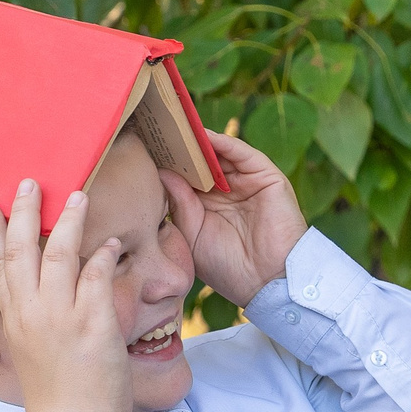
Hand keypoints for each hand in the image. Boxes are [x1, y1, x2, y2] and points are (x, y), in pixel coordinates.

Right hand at [0, 180, 130, 411]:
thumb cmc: (57, 391)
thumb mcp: (30, 350)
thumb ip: (31, 317)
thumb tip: (35, 292)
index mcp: (14, 318)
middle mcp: (31, 312)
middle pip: (22, 249)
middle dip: (24, 211)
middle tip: (31, 181)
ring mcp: (60, 317)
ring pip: (61, 254)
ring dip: (70, 220)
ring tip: (79, 195)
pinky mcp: (92, 324)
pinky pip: (97, 277)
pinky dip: (104, 256)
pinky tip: (113, 242)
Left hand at [164, 131, 307, 304]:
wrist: (266, 283)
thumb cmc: (228, 267)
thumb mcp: (192, 234)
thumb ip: (179, 203)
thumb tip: (162, 172)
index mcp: (209, 206)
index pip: (186, 177)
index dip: (168, 164)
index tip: (144, 149)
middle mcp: (228, 191)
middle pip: (202, 161)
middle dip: (181, 147)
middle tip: (156, 130)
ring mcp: (247, 183)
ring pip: (220, 154)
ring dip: (199, 141)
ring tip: (176, 128)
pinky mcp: (266, 178)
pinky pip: (243, 154)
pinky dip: (223, 143)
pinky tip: (203, 136)